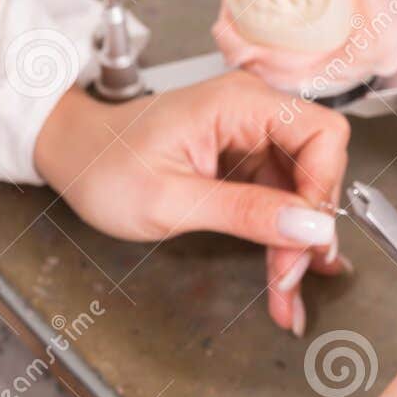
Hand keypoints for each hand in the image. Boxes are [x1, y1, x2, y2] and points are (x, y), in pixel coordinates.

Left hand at [33, 71, 350, 334]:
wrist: (73, 157)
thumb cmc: (105, 166)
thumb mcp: (171, 200)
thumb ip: (244, 212)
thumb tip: (310, 227)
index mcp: (238, 103)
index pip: (321, 133)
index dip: (323, 188)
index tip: (305, 238)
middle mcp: (252, 111)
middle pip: (317, 166)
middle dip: (308, 227)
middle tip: (290, 279)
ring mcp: (249, 135)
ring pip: (300, 191)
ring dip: (296, 243)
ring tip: (286, 293)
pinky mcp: (243, 160)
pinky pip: (278, 198)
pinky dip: (279, 237)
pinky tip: (282, 273)